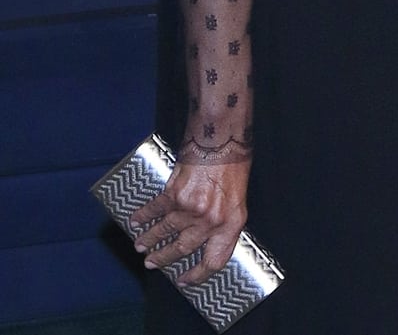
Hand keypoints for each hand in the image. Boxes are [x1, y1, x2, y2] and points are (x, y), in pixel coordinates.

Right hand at [129, 156, 249, 283]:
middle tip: (152, 263)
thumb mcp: (237, 198)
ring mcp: (190, 210)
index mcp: (230, 223)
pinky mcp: (174, 195)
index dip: (199, 275)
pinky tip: (136, 220)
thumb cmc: (234, 164)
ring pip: (165, 232)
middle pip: (183, 249)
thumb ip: (223, 219)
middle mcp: (210, 221)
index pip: (215, 260)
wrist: (222, 139)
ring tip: (140, 245)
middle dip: (164, 258)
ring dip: (150, 240)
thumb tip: (207, 236)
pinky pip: (155, 210)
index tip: (186, 281)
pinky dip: (144, 216)